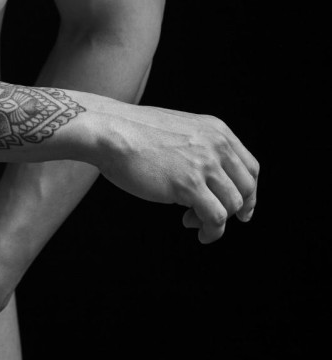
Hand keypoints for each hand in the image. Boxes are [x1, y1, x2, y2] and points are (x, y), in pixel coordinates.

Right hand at [97, 104, 258, 243]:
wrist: (110, 131)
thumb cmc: (134, 132)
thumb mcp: (179, 129)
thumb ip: (199, 146)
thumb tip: (208, 178)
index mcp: (216, 130)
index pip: (250, 167)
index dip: (249, 192)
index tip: (242, 209)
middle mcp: (216, 145)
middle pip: (247, 187)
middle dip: (237, 210)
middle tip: (215, 220)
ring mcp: (204, 164)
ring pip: (233, 205)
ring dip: (218, 221)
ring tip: (193, 221)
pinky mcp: (189, 185)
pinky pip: (217, 218)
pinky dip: (211, 230)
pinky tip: (194, 228)